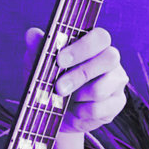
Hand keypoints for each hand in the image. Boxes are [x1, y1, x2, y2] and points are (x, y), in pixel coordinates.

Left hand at [24, 26, 127, 148]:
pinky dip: (81, 112)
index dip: (82, 48)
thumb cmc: (50, 82)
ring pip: (101, 88)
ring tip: (65, 99)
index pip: (100, 37)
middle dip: (81, 74)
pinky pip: (99, 109)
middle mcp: (110, 60)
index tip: (60, 60)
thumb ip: (38, 48)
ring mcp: (116, 81)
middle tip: (58, 87)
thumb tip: (32, 34)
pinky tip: (74, 110)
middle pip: (109, 58)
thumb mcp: (39, 65)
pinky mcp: (116, 103)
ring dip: (78, 96)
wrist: (53, 113)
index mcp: (94, 45)